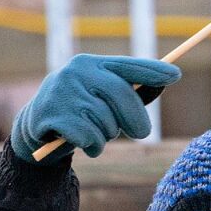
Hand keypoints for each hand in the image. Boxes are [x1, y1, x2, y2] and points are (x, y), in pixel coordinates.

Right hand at [11, 54, 180, 163]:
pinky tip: (83, 144)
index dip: (152, 70)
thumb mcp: (101, 99)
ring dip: (107, 136)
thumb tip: (164, 82)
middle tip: (142, 133)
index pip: (127, 66)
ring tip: (95, 135)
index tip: (175, 75)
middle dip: (136, 118)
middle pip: (121, 95)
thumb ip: (128, 92)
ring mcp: (62, 92)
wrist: (36, 128)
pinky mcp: (52, 114)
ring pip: (106, 121)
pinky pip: (89, 137)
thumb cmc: (80, 112)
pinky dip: (93, 146)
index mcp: (91, 64)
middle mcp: (76, 72)